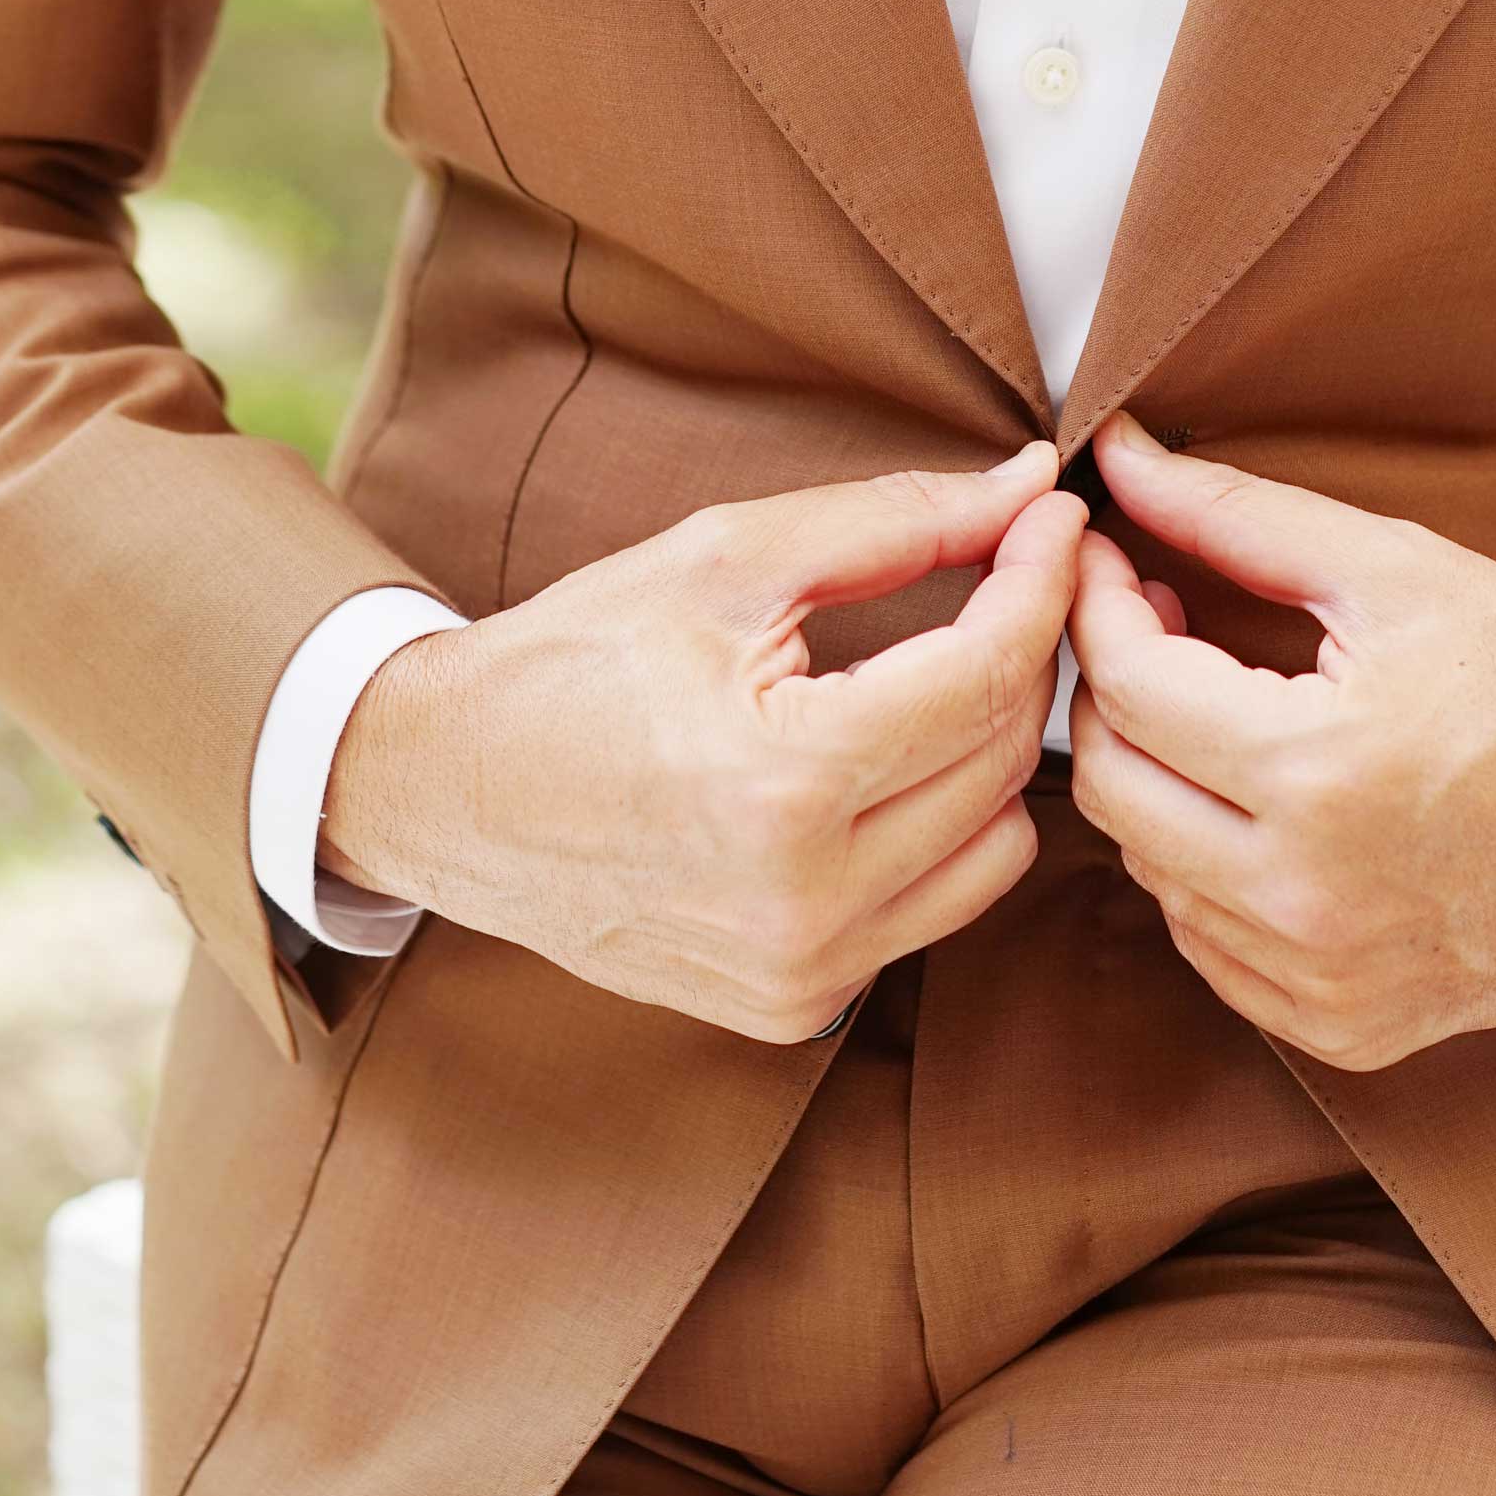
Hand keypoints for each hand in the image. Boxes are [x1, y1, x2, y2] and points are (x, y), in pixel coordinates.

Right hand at [323, 445, 1083, 1039]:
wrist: (443, 789)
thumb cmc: (574, 658)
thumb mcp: (727, 560)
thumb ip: (894, 523)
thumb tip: (1025, 487)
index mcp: (785, 782)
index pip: (986, 676)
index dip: (1038, 581)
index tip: (1051, 518)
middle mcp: (806, 901)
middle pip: (1007, 759)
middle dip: (1021, 653)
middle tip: (1006, 573)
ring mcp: (804, 971)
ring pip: (998, 845)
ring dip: (991, 750)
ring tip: (941, 672)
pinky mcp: (795, 1008)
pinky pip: (935, 907)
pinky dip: (938, 830)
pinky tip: (885, 767)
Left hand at [1066, 416, 1495, 1070]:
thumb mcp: (1397, 571)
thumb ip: (1237, 516)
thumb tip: (1119, 459)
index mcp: (1318, 776)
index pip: (1128, 688)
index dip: (1098, 605)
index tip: (1110, 557)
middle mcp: (1308, 899)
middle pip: (1111, 788)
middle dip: (1109, 690)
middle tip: (1154, 622)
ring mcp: (1325, 980)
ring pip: (1150, 870)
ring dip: (1157, 777)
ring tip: (1218, 706)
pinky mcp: (1347, 1028)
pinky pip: (1211, 945)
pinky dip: (1206, 870)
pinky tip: (1259, 804)